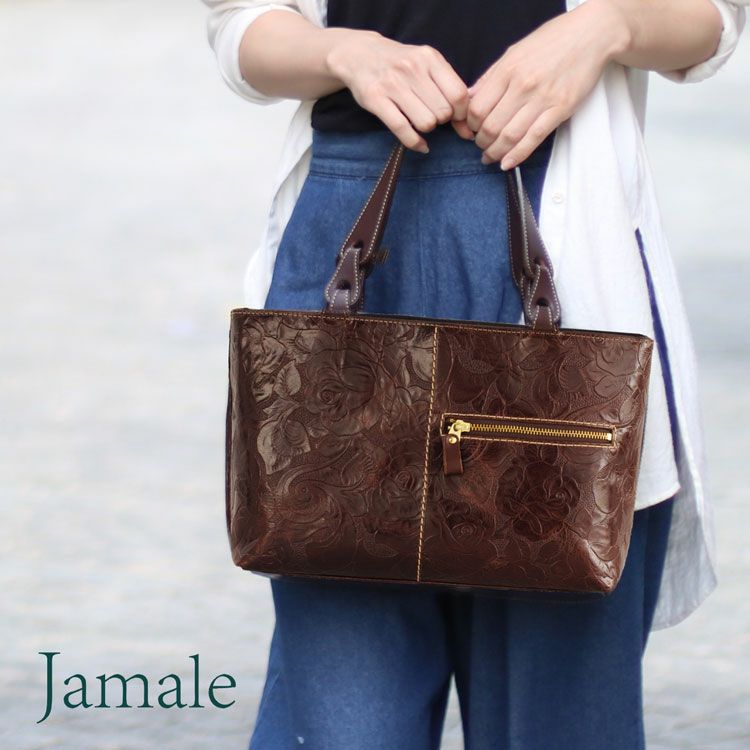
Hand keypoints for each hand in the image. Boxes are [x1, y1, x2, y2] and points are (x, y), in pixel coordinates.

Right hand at [325, 31, 473, 152]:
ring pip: (426, 123)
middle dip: (441, 120)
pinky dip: (415, 143)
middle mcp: (412, 68)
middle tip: (432, 114)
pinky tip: (420, 144)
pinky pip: (403, 130)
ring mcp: (392, 84)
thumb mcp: (427, 66)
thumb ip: (449, 90)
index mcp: (429, 58)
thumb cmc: (401, 65)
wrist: (360, 55)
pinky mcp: (376, 100)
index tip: (455, 118)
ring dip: (427, 128)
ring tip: (419, 120)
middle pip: (443, 112)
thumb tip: (467, 129)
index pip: (458, 94)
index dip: (461, 113)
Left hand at [463, 1, 628, 168]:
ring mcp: (543, 99)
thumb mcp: (514, 52)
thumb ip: (491, 77)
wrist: (591, 34)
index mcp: (508, 70)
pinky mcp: (561, 109)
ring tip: (491, 156)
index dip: (470, 125)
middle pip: (491, 126)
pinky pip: (534, 138)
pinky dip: (517, 155)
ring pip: (510, 136)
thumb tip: (469, 98)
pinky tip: (507, 163)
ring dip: (496, 152)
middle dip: (481, 142)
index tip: (472, 130)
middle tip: (481, 146)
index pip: (478, 108)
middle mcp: (523, 85)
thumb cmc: (552, 41)